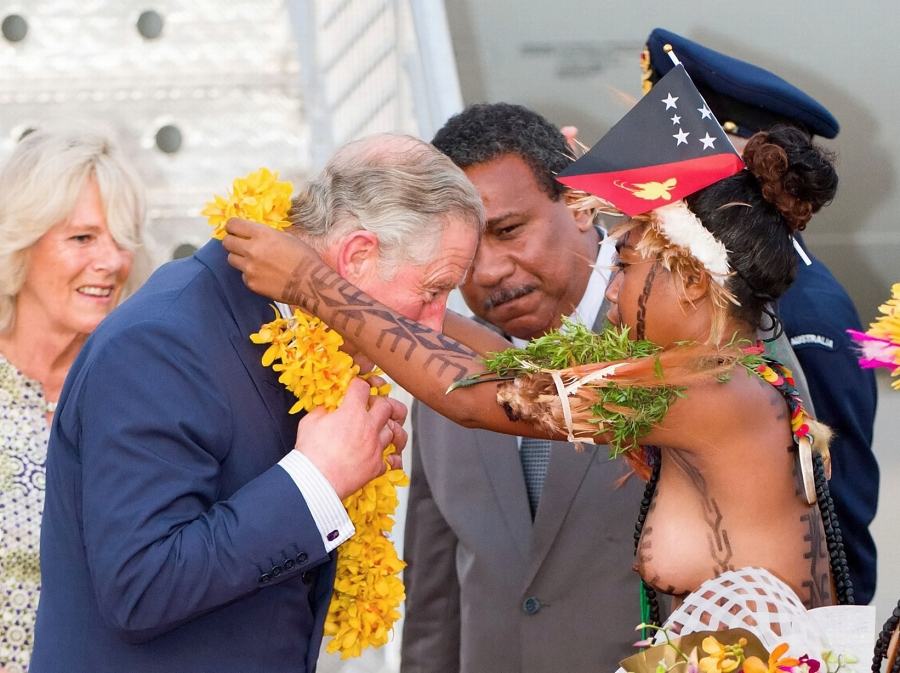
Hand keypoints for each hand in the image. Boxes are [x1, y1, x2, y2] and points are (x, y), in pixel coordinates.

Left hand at [222, 218, 313, 301]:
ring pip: (231, 259)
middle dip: (232, 242)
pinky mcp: (251, 283)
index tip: (235, 230)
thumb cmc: (305, 258)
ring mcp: (249, 268)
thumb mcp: (287, 237)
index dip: (232, 227)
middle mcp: (252, 249)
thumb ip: (267, 235)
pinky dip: (250, 274)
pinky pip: (243, 275)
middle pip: (227, 242)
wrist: (311, 283)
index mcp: (262, 234)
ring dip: (239, 258)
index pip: (233, 225)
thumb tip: (254, 234)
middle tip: (240, 245)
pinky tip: (264, 275)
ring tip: (254, 262)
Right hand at [294, 377, 407, 498]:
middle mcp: (368, 427)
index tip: (356, 388)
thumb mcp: (309, 423)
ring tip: (378, 430)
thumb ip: (321, 411)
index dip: (359, 385)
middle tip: (371, 407)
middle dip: (380, 403)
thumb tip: (326, 409)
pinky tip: (383, 455)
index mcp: (352, 412)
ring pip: (394, 430)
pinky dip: (389, 456)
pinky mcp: (377, 465)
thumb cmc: (311, 454)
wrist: (316, 481)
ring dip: (386, 428)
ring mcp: (375, 446)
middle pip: (386, 406)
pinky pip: (392, 459)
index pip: (362, 387)